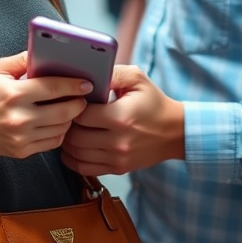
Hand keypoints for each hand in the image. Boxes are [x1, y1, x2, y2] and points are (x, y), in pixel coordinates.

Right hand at [0, 51, 91, 159]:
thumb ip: (22, 60)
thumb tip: (46, 52)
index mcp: (13, 94)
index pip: (53, 88)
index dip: (74, 85)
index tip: (87, 83)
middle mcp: (19, 118)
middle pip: (63, 112)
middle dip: (78, 103)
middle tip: (83, 96)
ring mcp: (21, 138)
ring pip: (60, 129)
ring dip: (71, 118)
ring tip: (72, 108)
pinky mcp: (21, 152)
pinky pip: (51, 143)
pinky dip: (60, 132)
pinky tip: (59, 122)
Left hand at [60, 64, 184, 176]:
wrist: (174, 131)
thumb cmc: (154, 102)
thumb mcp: (137, 78)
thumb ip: (112, 73)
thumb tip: (89, 76)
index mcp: (120, 117)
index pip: (81, 115)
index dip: (73, 106)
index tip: (73, 100)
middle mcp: (117, 141)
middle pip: (75, 137)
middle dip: (67, 125)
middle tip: (66, 115)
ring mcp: (117, 158)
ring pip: (77, 154)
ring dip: (67, 142)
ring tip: (68, 129)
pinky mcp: (118, 168)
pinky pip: (84, 168)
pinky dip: (72, 159)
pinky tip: (72, 147)